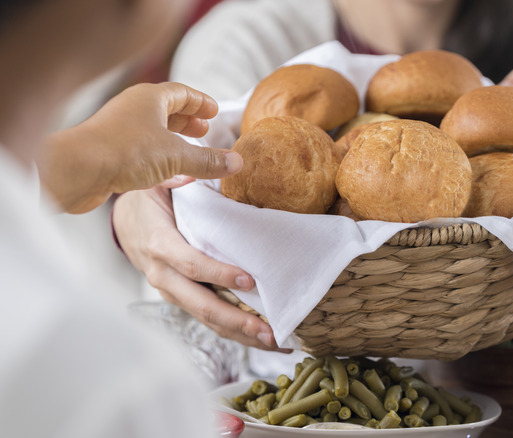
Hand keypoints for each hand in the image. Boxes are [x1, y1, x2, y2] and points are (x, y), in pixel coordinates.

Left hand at [39, 82, 242, 212]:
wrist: (76, 171)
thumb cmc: (124, 152)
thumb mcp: (176, 156)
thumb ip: (208, 160)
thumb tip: (237, 162)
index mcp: (150, 99)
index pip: (182, 93)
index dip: (201, 102)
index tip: (215, 111)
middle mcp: (133, 110)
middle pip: (166, 111)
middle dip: (188, 122)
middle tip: (206, 130)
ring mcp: (120, 132)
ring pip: (154, 133)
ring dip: (174, 142)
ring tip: (192, 152)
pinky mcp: (111, 154)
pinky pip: (143, 153)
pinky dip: (161, 160)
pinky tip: (171, 175)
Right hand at [113, 186, 290, 351]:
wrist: (124, 218)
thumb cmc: (148, 195)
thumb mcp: (161, 178)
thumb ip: (186, 174)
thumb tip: (225, 161)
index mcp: (158, 244)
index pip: (190, 264)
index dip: (219, 274)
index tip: (249, 279)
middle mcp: (162, 274)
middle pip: (201, 304)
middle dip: (236, 321)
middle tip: (269, 330)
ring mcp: (171, 290)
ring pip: (205, 318)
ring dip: (240, 332)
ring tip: (274, 341)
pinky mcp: (180, 298)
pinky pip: (206, 317)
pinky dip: (233, 329)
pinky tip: (259, 335)